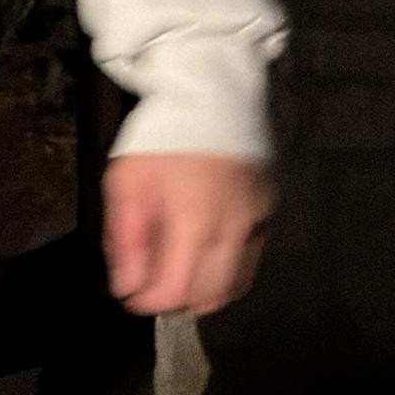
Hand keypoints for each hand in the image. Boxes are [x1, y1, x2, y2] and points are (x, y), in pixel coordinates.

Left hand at [102, 149, 270, 322]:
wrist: (211, 92)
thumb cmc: (163, 135)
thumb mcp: (126, 181)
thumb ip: (125, 239)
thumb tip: (127, 286)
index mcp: (196, 218)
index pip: (178, 289)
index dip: (151, 303)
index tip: (133, 298)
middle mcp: (235, 224)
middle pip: (211, 297)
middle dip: (177, 301)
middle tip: (153, 287)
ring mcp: (257, 217)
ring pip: (236, 284)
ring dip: (204, 290)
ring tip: (176, 271)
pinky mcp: (269, 208)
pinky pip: (250, 257)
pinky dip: (225, 267)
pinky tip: (203, 251)